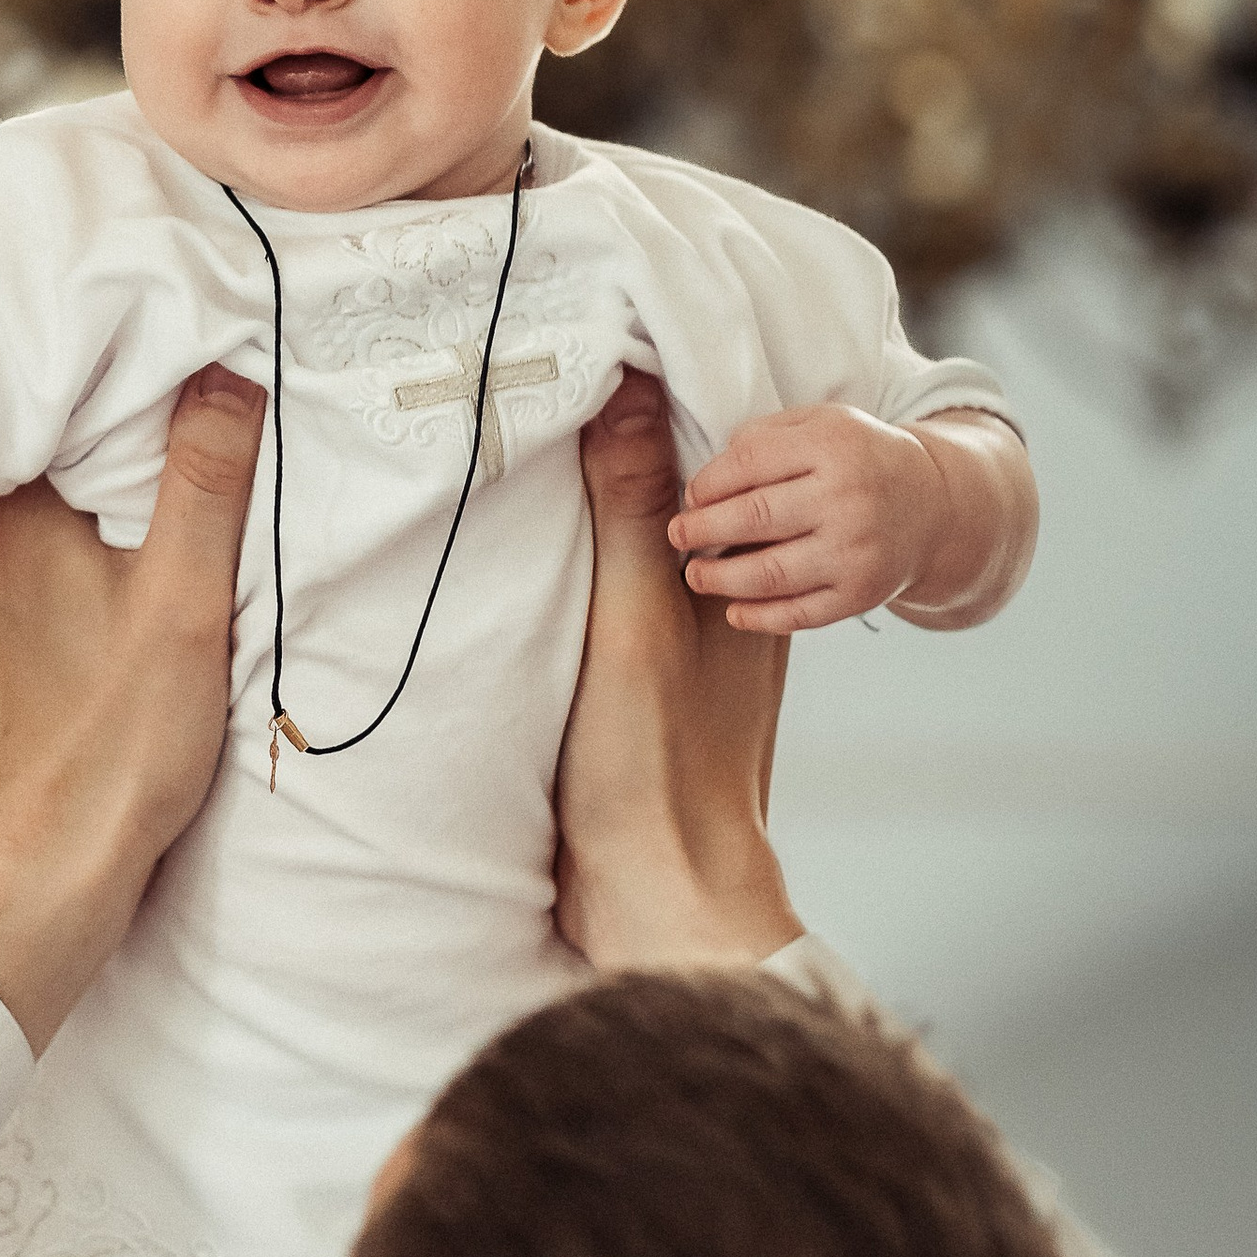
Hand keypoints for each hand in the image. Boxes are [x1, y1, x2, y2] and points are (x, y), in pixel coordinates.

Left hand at [0, 369, 266, 1054]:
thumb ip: (205, 483)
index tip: (222, 361)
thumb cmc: (111, 747)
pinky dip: (119, 547)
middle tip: (231, 418)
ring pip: (77, 501)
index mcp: (18, 509)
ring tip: (210, 488)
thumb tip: (227, 376)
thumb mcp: (184, 602)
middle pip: (79, 444)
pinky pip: (71, 552)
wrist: (51, 864)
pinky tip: (165, 566)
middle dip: (152, 431)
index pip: (83, 394)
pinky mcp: (17, 631)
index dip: (157, 374)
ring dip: (138, 494)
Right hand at [556, 375, 801, 973]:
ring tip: (518, 462)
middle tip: (538, 391)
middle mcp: (717, 616)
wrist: (657, 899)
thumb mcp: (634, 614)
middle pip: (668, 510)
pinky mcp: (636, 702)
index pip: (702, 470)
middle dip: (615, 456)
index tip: (589, 356)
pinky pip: (606, 613)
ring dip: (586, 520)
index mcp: (738, 584)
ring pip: (634, 562)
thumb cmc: (655, 763)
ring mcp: (677, 664)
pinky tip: (523, 567)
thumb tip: (632, 386)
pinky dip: (573, 580)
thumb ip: (630, 505)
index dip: (649, 412)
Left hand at [667, 402, 945, 633]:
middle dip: (701, 530)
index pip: (748, 464)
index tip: (689, 497)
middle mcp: (847, 499)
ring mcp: (856, 551)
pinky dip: (759, 618)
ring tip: (695, 575)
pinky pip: (799, 613)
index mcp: (833, 446)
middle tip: (676, 535)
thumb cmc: (859, 460)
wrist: (932, 506)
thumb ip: (766, 436)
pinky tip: (733, 612)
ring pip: (769, 572)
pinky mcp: (861, 594)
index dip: (707, 483)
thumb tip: (707, 478)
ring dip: (719, 579)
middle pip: (753, 517)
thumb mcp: (822, 424)